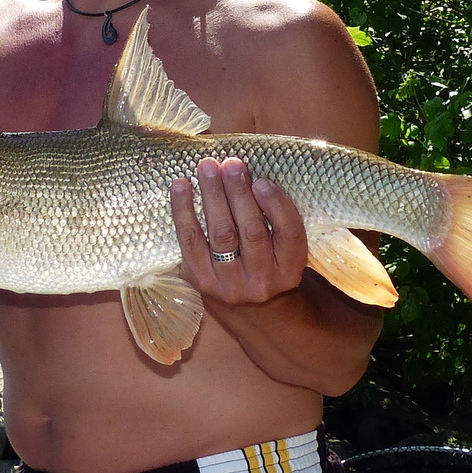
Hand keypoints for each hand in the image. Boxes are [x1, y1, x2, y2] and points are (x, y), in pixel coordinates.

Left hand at [170, 156, 307, 305]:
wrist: (247, 308)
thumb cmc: (266, 262)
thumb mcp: (282, 248)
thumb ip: (274, 217)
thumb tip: (248, 173)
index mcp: (290, 269)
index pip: (289, 233)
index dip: (276, 205)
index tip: (261, 180)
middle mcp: (262, 280)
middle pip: (252, 231)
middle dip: (239, 193)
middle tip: (231, 163)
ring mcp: (230, 284)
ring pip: (222, 234)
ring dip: (213, 196)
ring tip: (207, 167)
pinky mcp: (201, 281)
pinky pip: (190, 242)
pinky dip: (184, 211)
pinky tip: (181, 185)